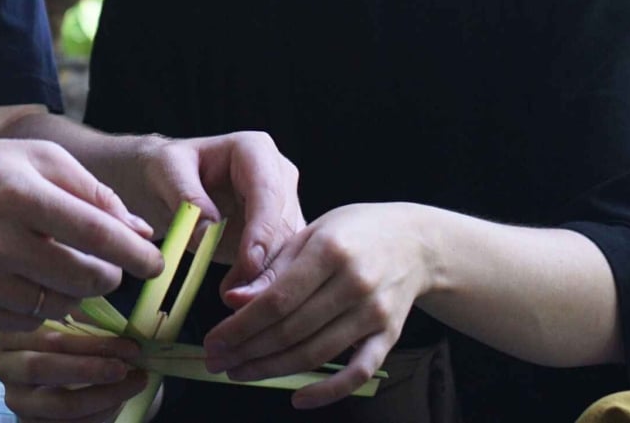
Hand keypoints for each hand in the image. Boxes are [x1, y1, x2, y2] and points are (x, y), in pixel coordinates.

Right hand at [0, 138, 162, 330]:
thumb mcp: (41, 158)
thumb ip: (94, 193)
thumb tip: (141, 232)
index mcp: (19, 194)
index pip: (94, 233)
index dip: (133, 252)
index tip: (157, 264)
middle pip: (82, 277)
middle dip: (109, 276)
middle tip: (112, 266)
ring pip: (59, 306)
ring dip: (77, 293)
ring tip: (67, 266)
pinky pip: (27, 322)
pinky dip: (42, 306)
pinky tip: (33, 279)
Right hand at [0, 327, 149, 422]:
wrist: (68, 375)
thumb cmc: (73, 340)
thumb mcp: (74, 322)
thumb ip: (85, 318)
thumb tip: (111, 311)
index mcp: (10, 332)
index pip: (47, 337)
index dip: (90, 342)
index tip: (130, 344)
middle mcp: (4, 366)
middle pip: (43, 369)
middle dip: (91, 369)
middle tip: (126, 367)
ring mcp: (15, 400)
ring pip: (59, 403)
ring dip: (103, 395)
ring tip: (135, 383)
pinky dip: (99, 414)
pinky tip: (119, 401)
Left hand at [128, 131, 303, 288]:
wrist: (169, 182)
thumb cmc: (168, 169)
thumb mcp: (167, 172)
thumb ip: (187, 198)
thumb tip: (207, 233)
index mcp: (256, 150)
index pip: (267, 192)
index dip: (262, 229)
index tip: (250, 262)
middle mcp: (279, 176)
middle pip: (284, 225)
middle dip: (265, 263)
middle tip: (239, 296)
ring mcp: (283, 207)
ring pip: (289, 250)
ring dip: (265, 280)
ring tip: (235, 303)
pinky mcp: (278, 236)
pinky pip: (280, 264)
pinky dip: (263, 285)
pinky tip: (243, 304)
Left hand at [202, 203, 431, 408]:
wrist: (416, 241)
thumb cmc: (354, 232)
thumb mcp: (310, 234)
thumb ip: (272, 268)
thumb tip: (231, 300)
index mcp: (329, 251)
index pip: (276, 300)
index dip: (240, 326)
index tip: (214, 340)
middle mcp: (354, 283)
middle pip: (291, 330)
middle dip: (247, 351)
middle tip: (217, 361)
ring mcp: (374, 313)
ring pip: (316, 353)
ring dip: (272, 369)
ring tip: (240, 372)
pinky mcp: (389, 335)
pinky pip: (357, 372)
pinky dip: (328, 390)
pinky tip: (298, 397)